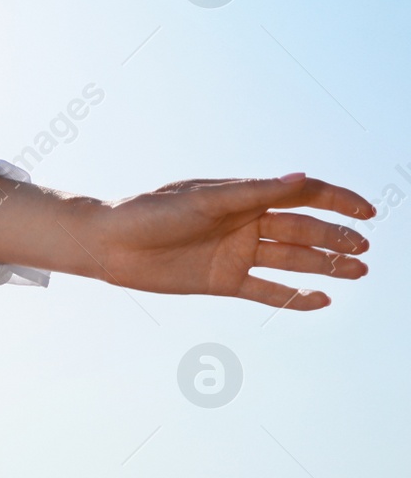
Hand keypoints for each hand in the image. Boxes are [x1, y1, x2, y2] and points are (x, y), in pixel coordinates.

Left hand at [84, 173, 373, 309]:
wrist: (109, 245)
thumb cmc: (151, 212)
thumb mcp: (204, 200)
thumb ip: (255, 192)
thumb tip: (304, 178)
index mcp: (243, 196)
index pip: (302, 196)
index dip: (337, 201)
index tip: (368, 211)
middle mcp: (244, 223)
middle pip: (303, 228)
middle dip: (336, 237)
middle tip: (366, 248)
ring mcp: (236, 253)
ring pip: (292, 259)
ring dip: (326, 264)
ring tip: (360, 270)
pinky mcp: (223, 281)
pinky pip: (266, 290)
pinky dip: (294, 296)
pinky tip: (322, 299)